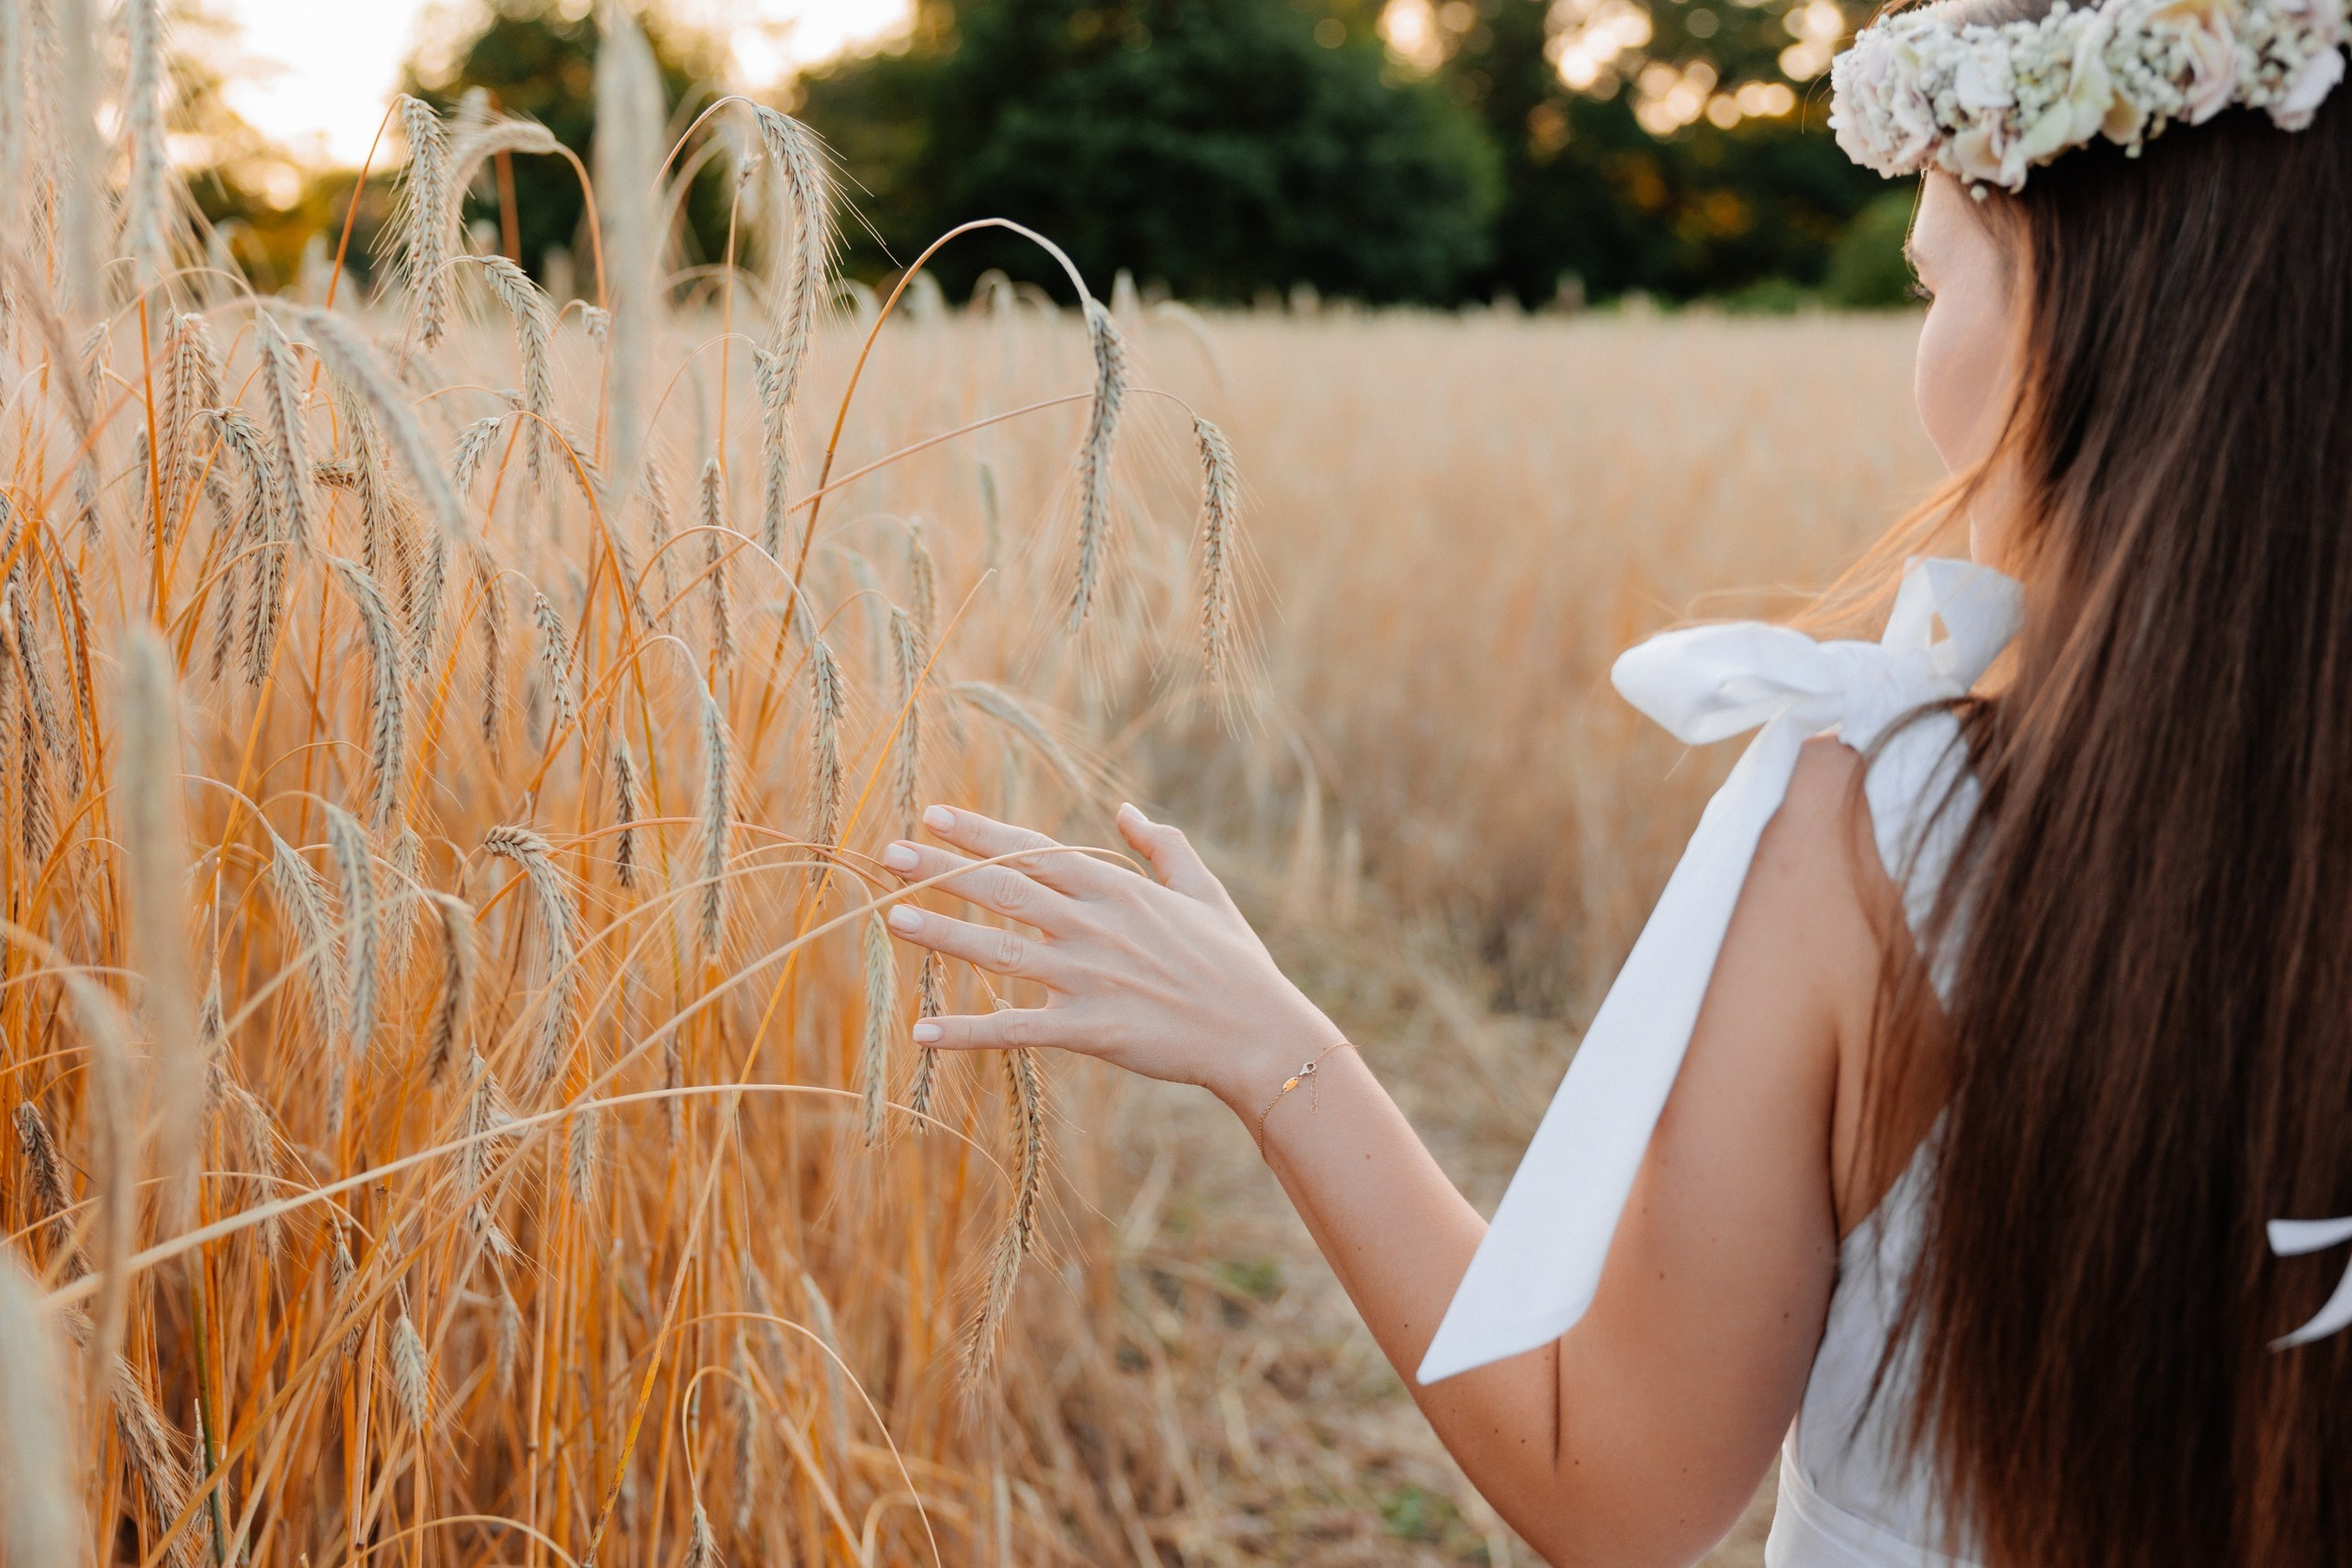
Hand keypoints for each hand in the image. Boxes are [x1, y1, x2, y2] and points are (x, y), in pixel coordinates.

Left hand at [878, 802, 1344, 1115]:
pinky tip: (924, 1033)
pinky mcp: (1090, 1030)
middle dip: (943, 869)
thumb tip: (1125, 811)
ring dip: (944, 934)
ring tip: (893, 918)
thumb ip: (1163, 848)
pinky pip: (1017, 1029)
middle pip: (1005, 889)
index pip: (1035, 850)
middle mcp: (1095, 925)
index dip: (981, 832)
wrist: (1260, 1033)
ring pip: (1002, 949)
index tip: (934, 815)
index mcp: (1118, 888)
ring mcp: (1090, 977)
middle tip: (888, 855)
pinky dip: (969, 1032)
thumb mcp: (1205, 891)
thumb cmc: (1236, 963)